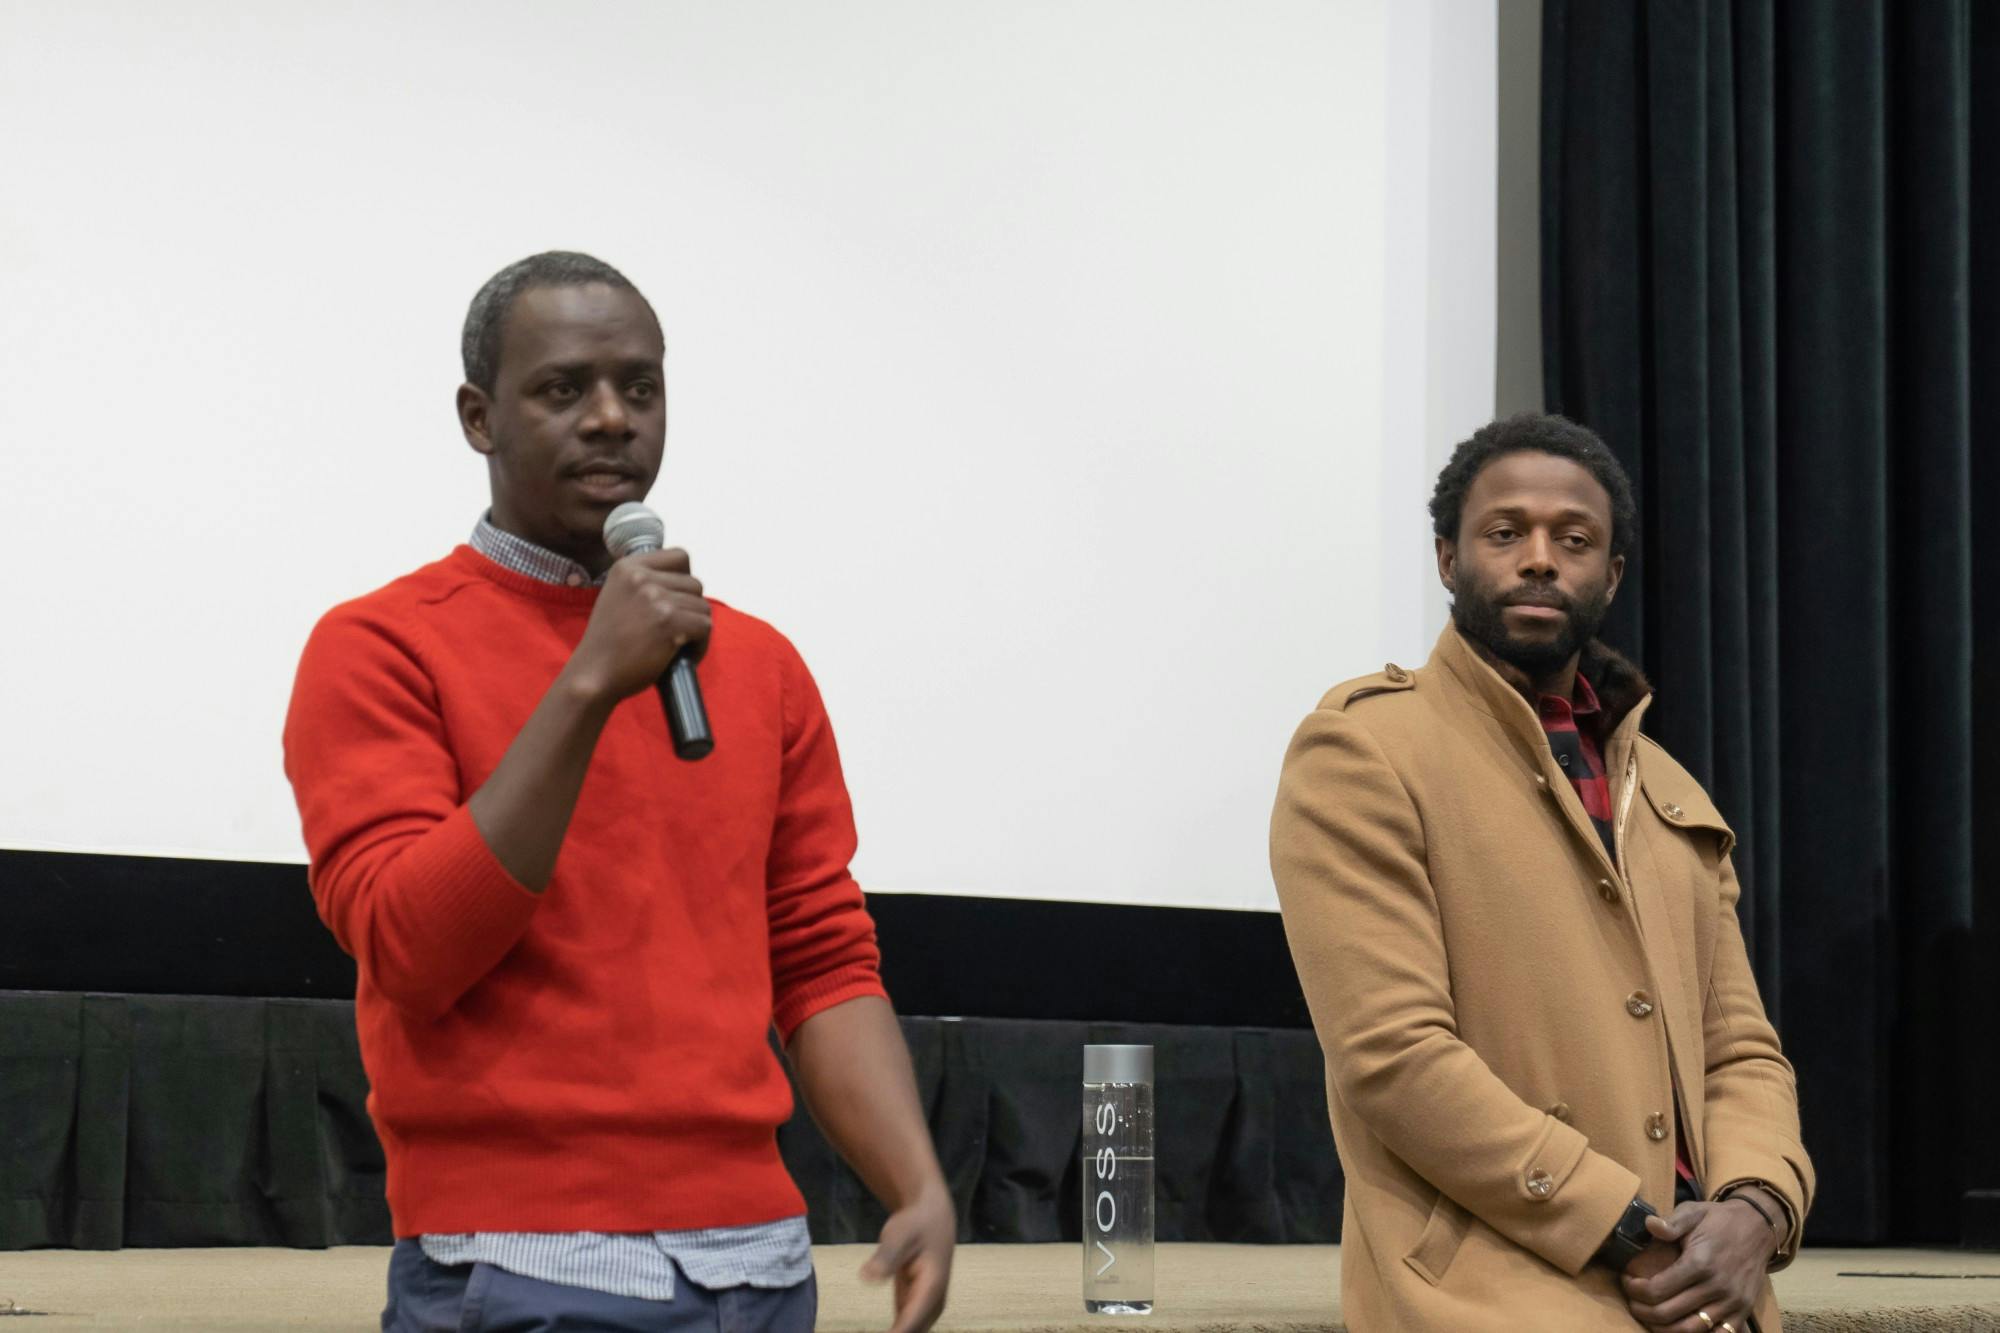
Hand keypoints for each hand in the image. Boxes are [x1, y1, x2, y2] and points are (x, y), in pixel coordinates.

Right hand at [563, 548, 709, 703]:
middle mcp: (641, 577)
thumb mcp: (617, 597)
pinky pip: (705, 626)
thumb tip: (682, 583)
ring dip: (696, 628)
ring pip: (703, 606)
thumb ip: (644, 584)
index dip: (684, 580)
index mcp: (627, 567)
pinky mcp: (669, 622)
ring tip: (677, 645)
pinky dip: (700, 645)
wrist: (593, 674)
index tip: (676, 600)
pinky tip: (681, 655)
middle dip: (690, 609)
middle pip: (694, 584)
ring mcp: (656, 598)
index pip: (679, 557)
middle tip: (676, 630)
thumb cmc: (608, 643)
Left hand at [859, 1182, 954, 1332]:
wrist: (933, 1217)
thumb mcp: (899, 1234)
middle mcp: (933, 1304)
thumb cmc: (916, 1224)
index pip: (910, 1326)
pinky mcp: (916, 1306)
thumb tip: (866, 1277)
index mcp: (931, 1289)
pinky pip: (904, 1329)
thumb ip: (886, 1257)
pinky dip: (893, 1332)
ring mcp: (926, 1308)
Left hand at [1621, 1200, 1778, 1330]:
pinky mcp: (1743, 1312)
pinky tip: (1679, 1327)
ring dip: (1664, 1328)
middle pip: (1669, 1313)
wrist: (1758, 1227)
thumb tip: (1649, 1225)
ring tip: (1650, 1317)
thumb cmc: (1719, 1220)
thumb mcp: (1693, 1212)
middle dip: (1643, 1311)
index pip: (1658, 1289)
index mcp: (1700, 1263)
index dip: (1635, 1290)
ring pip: (1690, 1330)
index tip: (1627, 1282)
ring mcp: (1732, 1303)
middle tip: (1633, 1302)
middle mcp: (1716, 1287)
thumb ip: (1671, 1222)